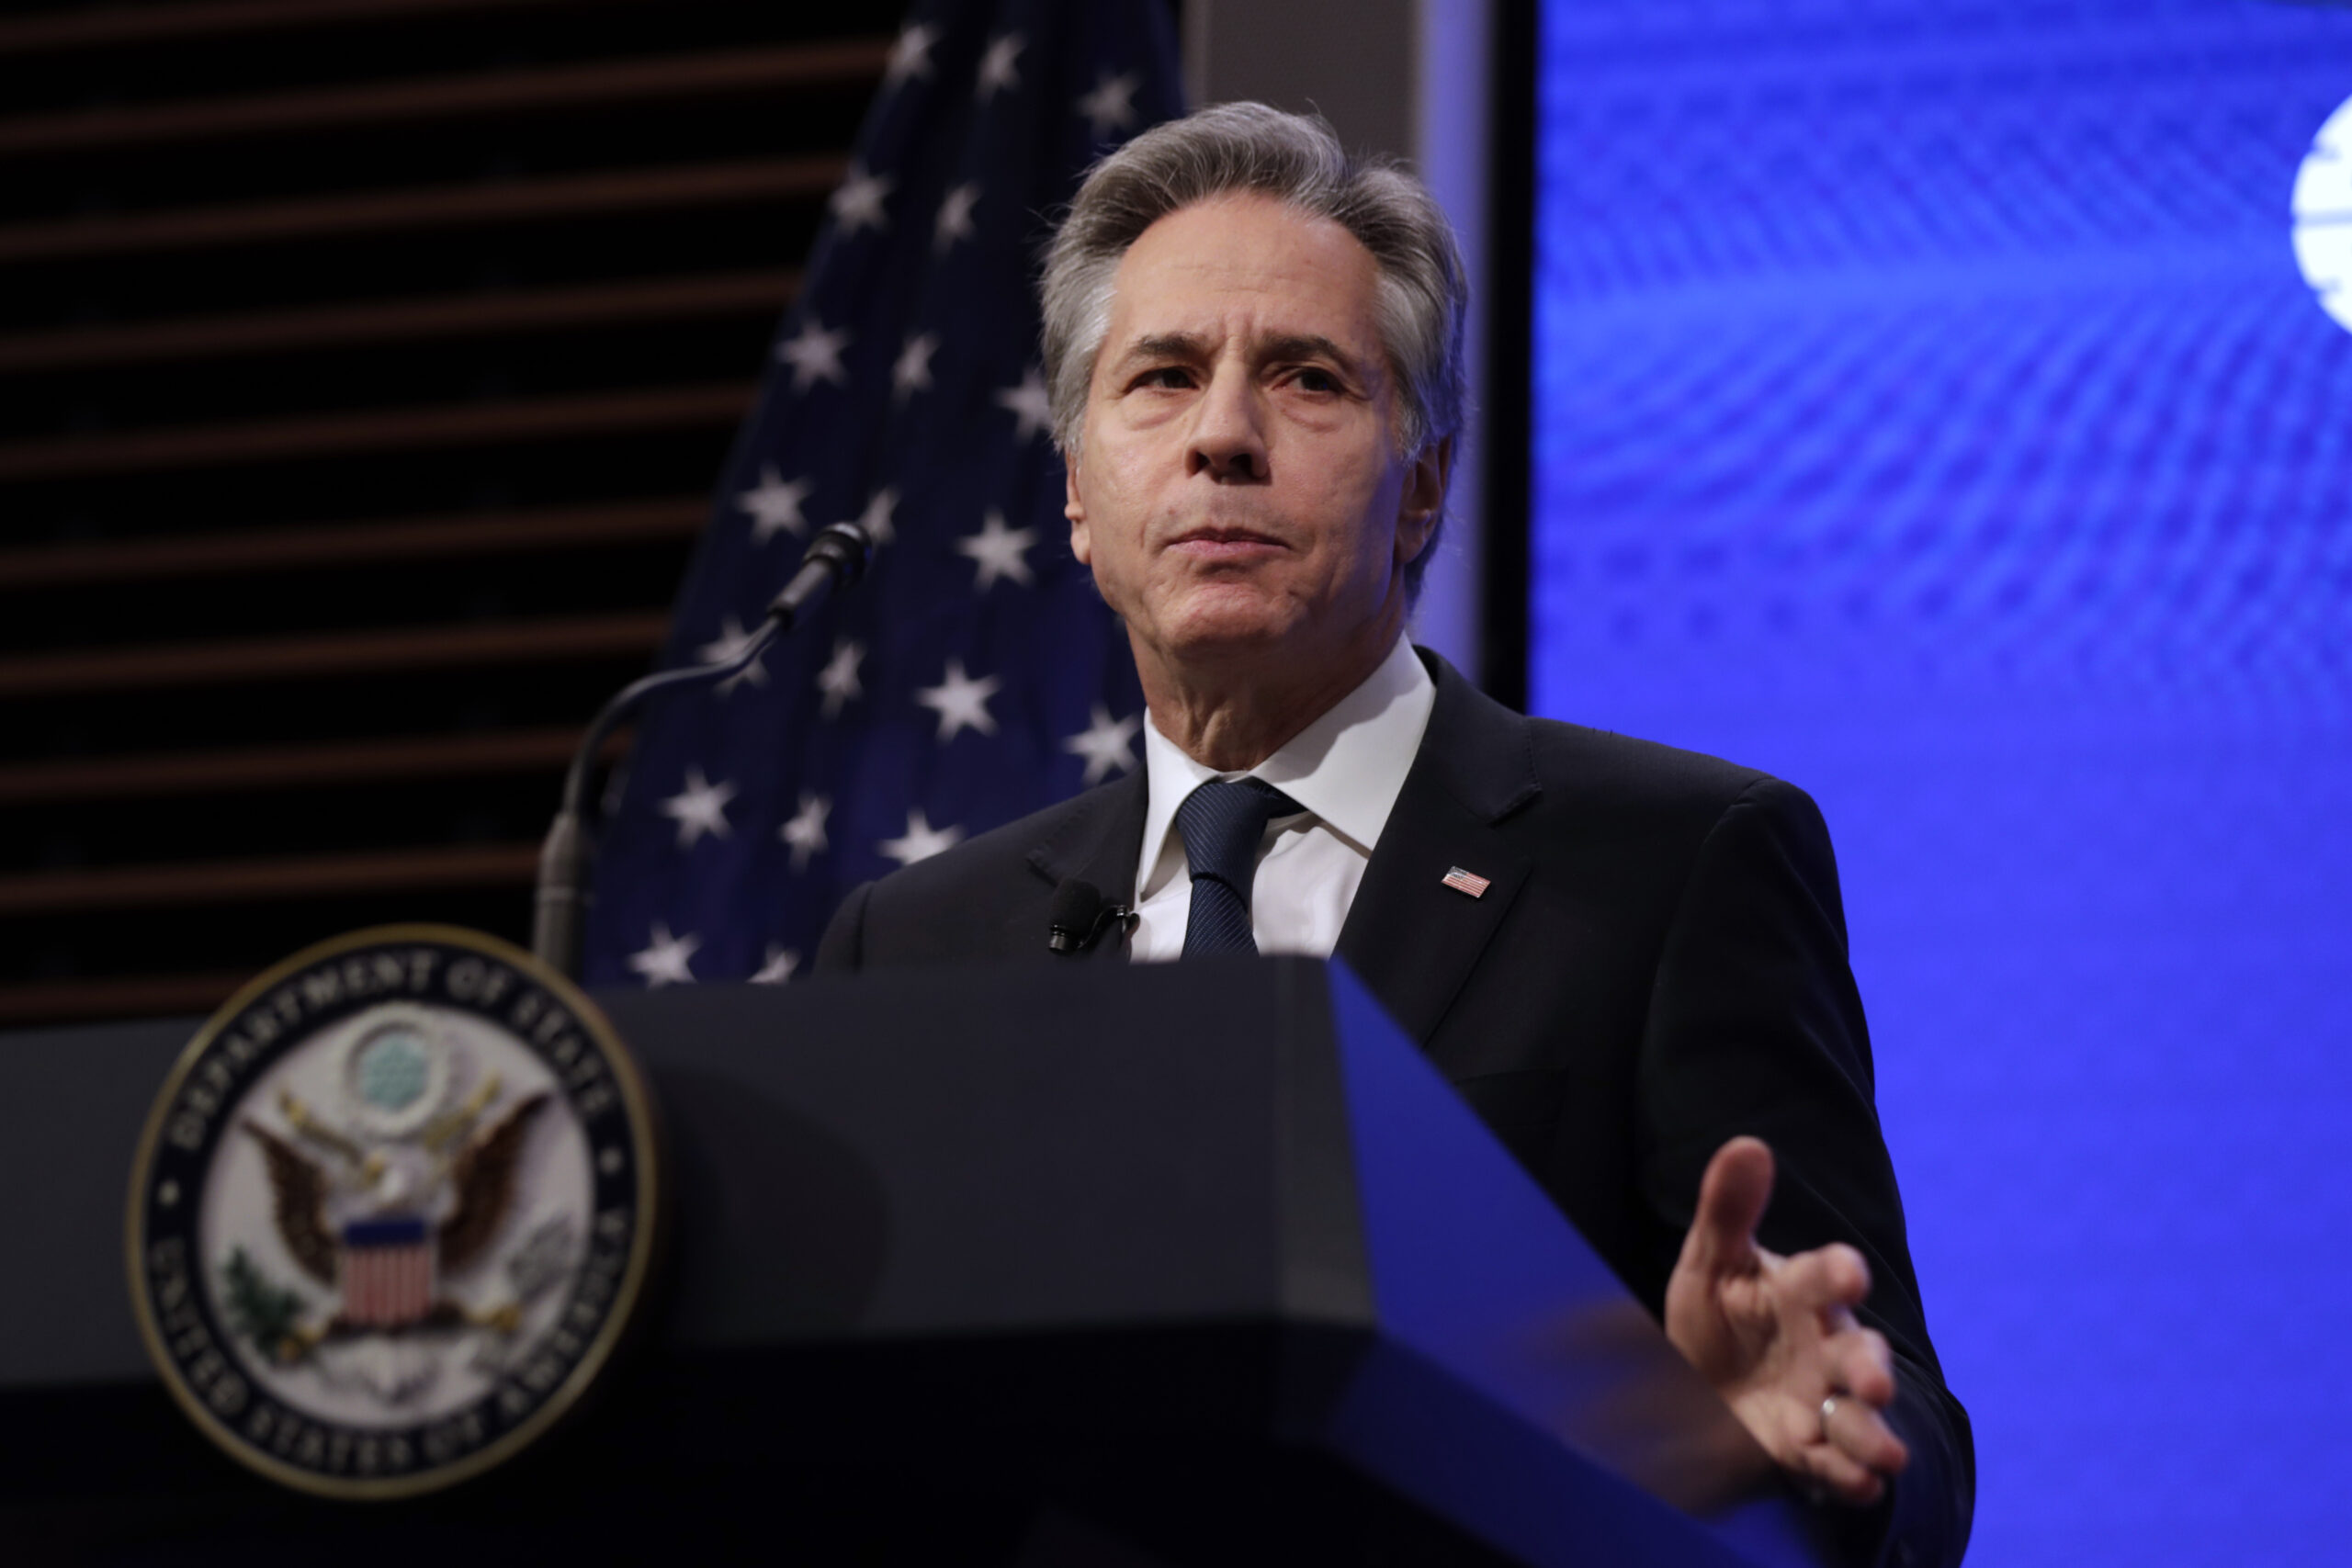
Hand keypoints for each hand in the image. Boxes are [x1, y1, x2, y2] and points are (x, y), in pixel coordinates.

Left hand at [1663, 1136, 1909, 1505]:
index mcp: (1800, 1293)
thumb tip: (1748, 1144)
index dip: (1838, 1274)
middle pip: (1858, 1355)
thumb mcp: (1712, 1260)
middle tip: (1873, 1380)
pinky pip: (1835, 1464)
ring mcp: (1820, 1400)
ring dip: (1871, 1432)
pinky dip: (1851, 1475)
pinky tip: (1862, 1482)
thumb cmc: (1722, 1313)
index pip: (1824, 1278)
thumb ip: (1729, 1207)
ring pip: (1857, 1416)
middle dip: (1870, 1368)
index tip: (1849, 1273)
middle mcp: (1824, 1347)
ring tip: (1884, 1450)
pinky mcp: (1806, 1447)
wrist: (1702, 1382)